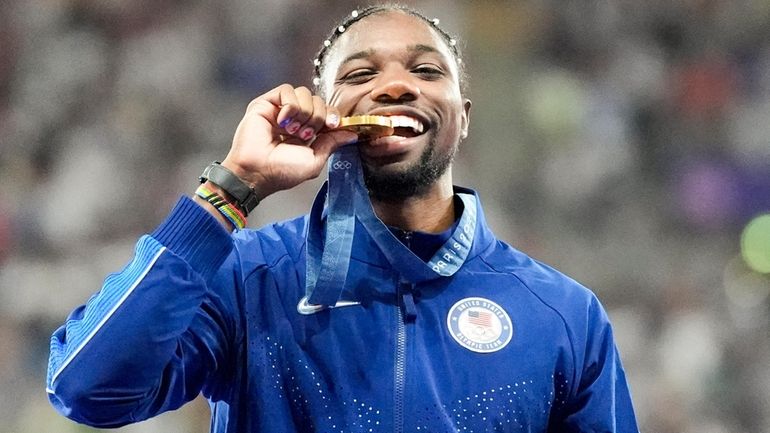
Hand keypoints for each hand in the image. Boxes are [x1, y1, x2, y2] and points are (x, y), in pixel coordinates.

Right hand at [221, 84, 358, 199]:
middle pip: (318, 100)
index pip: (326, 112)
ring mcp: (280, 110)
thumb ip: (332, 143)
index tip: (333, 125)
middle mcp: (294, 119)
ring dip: (303, 113)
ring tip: (292, 131)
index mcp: (306, 132)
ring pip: (304, 93)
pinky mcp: (266, 103)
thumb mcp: (315, 160)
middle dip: (317, 117)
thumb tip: (352, 134)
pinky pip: (287, 90)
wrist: (258, 171)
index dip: (332, 115)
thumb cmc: (282, 171)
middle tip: (305, 135)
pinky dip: (290, 106)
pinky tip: (282, 122)